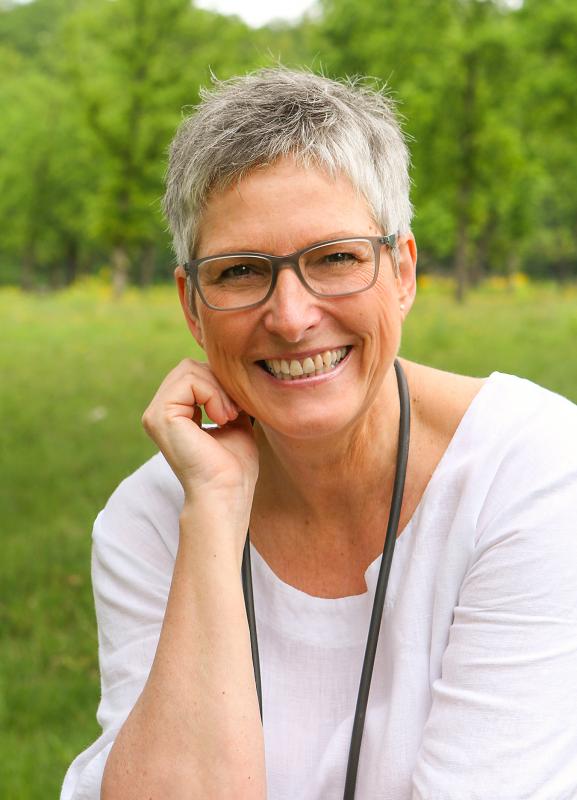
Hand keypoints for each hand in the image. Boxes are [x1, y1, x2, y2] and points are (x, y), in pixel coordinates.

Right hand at [142, 359, 258, 512]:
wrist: (226, 492)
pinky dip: (213, 394)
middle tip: (235, 412)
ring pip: (189, 370)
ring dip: (218, 389)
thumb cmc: (233, 466)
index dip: (220, 382)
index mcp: (172, 414)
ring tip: (229, 416)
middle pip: (189, 367)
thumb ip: (226, 397)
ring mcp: (155, 414)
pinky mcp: (160, 416)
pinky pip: (189, 381)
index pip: (194, 373)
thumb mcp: (233, 421)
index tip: (239, 409)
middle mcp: (158, 412)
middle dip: (219, 382)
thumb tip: (233, 372)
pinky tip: (222, 418)